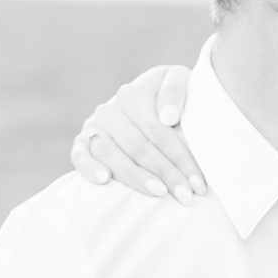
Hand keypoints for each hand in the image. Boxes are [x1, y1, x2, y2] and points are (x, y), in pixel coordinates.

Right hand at [71, 65, 202, 201]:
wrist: (146, 101)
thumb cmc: (169, 98)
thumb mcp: (178, 81)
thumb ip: (176, 90)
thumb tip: (167, 117)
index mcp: (134, 94)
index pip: (158, 131)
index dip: (180, 158)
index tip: (198, 183)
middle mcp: (110, 109)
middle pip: (138, 146)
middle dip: (164, 173)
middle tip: (185, 196)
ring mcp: (93, 126)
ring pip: (110, 153)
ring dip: (135, 176)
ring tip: (158, 193)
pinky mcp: (81, 143)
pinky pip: (80, 156)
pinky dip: (89, 168)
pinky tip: (104, 180)